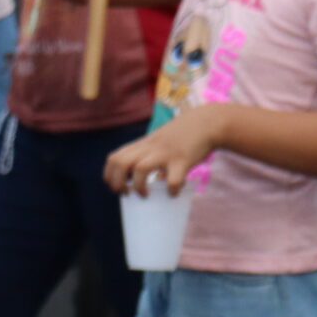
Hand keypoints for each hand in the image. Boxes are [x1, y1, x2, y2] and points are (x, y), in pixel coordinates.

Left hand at [105, 105, 221, 195]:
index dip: (110, 175)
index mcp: (143, 144)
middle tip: (127, 192)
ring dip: (139, 186)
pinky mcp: (183, 160)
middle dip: (117, 182)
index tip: (118, 185)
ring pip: (140, 169)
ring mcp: (166, 153)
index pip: (114, 158)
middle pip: (120, 163)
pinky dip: (171, 190)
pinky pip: (172, 179)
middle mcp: (150, 148)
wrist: (207, 122)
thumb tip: (148, 178)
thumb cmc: (184, 135)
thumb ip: (151, 154)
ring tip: (146, 194)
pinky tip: (174, 192)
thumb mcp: (161, 140)